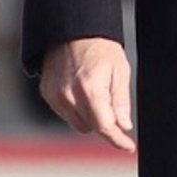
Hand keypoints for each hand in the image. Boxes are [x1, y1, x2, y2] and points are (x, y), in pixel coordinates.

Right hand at [39, 37, 136, 153]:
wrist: (72, 31)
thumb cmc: (101, 48)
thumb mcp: (120, 69)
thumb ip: (120, 100)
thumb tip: (124, 126)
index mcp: (91, 88)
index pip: (105, 126)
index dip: (118, 139)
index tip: (128, 146)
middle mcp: (70, 95)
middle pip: (92, 127)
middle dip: (105, 122)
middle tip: (113, 104)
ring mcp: (56, 96)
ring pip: (79, 123)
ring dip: (90, 117)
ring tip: (96, 91)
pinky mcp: (47, 94)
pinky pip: (66, 114)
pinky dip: (77, 109)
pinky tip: (82, 90)